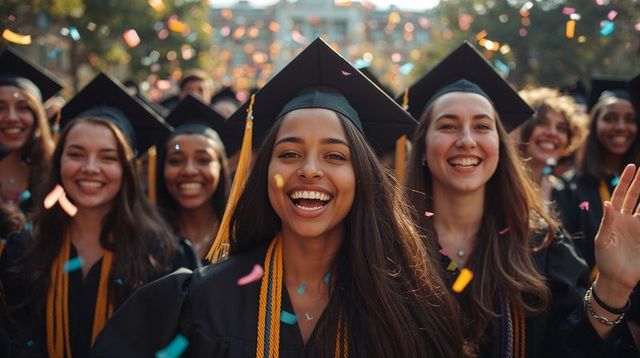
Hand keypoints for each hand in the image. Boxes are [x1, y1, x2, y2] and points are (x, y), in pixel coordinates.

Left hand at [594, 164, 639, 292]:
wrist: (617, 279)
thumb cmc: (605, 260)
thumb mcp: (602, 241)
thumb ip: (607, 222)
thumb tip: (607, 202)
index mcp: (614, 218)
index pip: (620, 195)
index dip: (626, 181)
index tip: (632, 167)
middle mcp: (628, 220)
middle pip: (636, 197)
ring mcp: (639, 228)